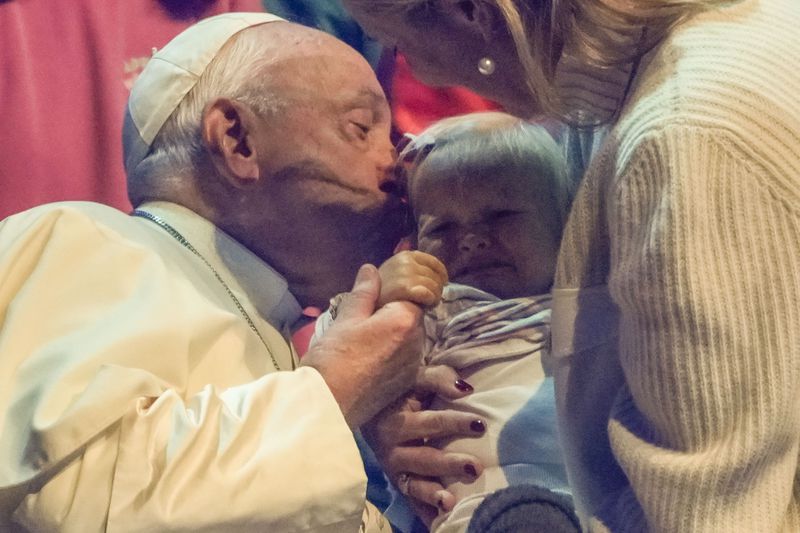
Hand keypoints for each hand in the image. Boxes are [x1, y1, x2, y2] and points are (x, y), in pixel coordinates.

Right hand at [301, 264, 423, 427]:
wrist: (329, 404)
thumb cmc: (334, 357)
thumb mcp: (346, 318)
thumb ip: (364, 292)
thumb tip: (371, 270)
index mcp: (405, 320)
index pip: (412, 291)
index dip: (394, 287)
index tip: (375, 291)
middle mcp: (417, 342)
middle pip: (412, 314)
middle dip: (394, 309)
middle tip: (364, 312)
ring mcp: (413, 364)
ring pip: (408, 336)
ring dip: (393, 330)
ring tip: (363, 335)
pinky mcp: (405, 383)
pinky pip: (404, 356)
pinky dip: (391, 350)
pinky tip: (368, 354)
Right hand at [363, 365, 485, 525]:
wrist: (369, 411)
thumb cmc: (399, 392)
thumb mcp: (415, 378)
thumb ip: (438, 378)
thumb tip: (465, 389)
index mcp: (395, 418)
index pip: (430, 422)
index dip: (454, 423)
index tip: (480, 425)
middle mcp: (390, 447)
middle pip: (423, 457)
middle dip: (448, 464)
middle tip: (476, 467)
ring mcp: (393, 468)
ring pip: (413, 484)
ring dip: (431, 494)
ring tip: (450, 502)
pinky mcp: (397, 483)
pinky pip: (411, 500)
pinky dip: (424, 511)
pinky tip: (438, 521)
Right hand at [377, 250, 447, 307]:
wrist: (367, 308)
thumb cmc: (381, 295)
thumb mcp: (392, 273)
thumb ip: (405, 263)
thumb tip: (408, 243)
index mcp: (404, 256)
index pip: (434, 262)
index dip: (441, 275)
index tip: (443, 284)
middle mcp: (404, 261)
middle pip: (435, 276)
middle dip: (437, 289)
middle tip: (430, 300)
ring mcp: (403, 274)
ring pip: (433, 285)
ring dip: (435, 297)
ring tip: (428, 305)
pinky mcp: (403, 288)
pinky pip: (427, 293)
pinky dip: (430, 301)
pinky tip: (425, 307)